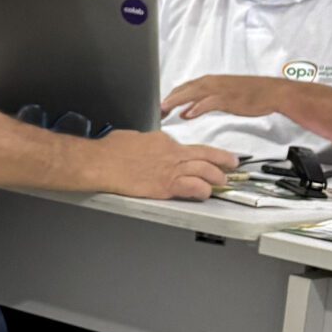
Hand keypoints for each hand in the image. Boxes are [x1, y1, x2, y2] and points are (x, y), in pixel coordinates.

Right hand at [88, 129, 239, 201]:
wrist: (100, 162)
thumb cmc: (109, 150)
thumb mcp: (131, 138)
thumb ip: (144, 143)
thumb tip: (143, 147)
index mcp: (163, 141)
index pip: (187, 147)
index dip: (200, 153)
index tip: (205, 156)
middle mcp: (172, 153)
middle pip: (205, 155)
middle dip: (221, 160)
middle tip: (230, 164)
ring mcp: (170, 169)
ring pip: (205, 170)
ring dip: (217, 176)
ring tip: (222, 181)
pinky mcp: (165, 185)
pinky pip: (193, 187)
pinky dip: (203, 190)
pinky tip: (206, 193)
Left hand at [162, 74, 294, 123]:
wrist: (272, 92)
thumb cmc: (249, 95)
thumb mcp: (222, 98)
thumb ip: (202, 104)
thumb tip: (185, 112)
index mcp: (209, 81)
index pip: (182, 88)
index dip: (168, 98)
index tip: (157, 107)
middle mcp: (211, 82)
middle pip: (183, 90)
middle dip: (167, 100)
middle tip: (154, 111)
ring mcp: (219, 89)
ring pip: (192, 93)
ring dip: (177, 101)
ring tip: (164, 109)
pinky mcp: (228, 98)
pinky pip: (209, 102)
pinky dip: (198, 107)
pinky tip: (188, 113)